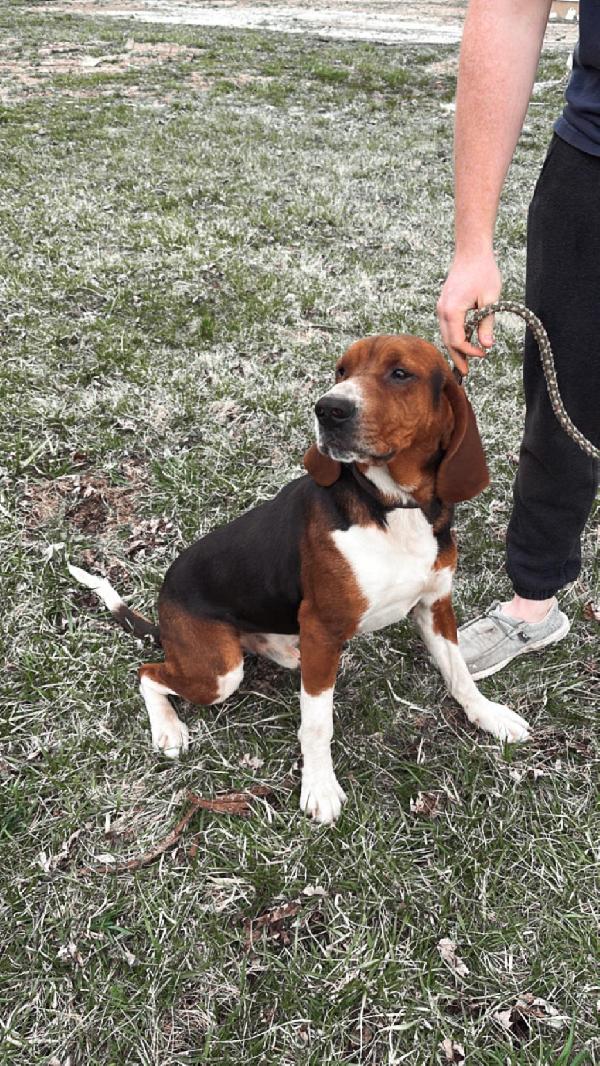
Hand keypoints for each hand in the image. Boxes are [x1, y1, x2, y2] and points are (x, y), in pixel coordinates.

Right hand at [437, 251, 501, 374]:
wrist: (471, 250)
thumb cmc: (483, 271)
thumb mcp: (490, 299)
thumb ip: (487, 324)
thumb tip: (486, 346)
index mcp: (452, 310)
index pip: (457, 340)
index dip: (469, 352)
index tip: (483, 354)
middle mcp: (442, 310)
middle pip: (448, 340)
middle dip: (457, 357)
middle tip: (466, 372)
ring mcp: (441, 306)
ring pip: (446, 334)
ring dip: (455, 348)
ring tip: (465, 360)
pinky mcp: (444, 303)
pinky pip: (447, 325)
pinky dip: (454, 336)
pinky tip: (463, 343)